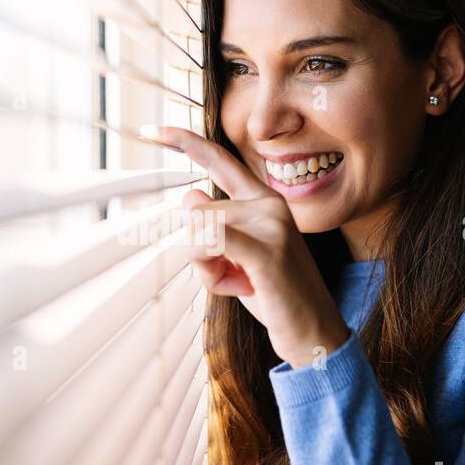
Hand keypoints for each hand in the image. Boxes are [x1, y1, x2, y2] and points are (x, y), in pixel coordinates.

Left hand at [140, 125, 351, 368]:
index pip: (218, 160)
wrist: (313, 334)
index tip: (151, 130)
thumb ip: (217, 225)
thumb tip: (190, 196)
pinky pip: (211, 241)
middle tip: (235, 280)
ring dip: (207, 271)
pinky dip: (210, 267)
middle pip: (196, 213)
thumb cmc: (274, 295)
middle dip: (200, 255)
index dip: (184, 142)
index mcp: (263, 200)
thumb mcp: (238, 257)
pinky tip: (240, 285)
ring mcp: (271, 224)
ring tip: (243, 286)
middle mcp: (269, 203)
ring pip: (198, 232)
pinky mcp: (267, 250)